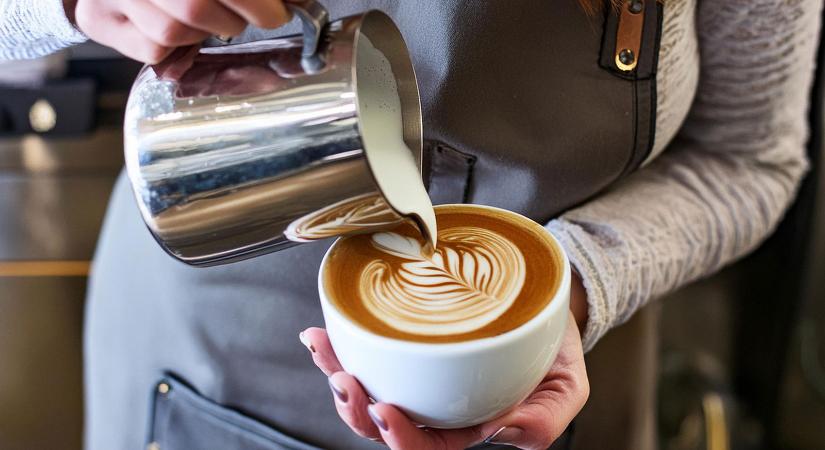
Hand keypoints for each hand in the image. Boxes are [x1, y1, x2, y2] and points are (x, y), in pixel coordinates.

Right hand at [66, 0, 290, 62]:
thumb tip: (298, 0)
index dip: (258, 4)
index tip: (277, 12)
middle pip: (195, 7)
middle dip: (233, 19)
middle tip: (246, 17)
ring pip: (174, 33)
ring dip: (203, 33)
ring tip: (207, 19)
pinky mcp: (98, 21)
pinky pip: (153, 51)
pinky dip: (175, 47)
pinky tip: (176, 28)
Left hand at [300, 310, 588, 448]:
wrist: (548, 308)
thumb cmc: (554, 352)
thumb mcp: (567, 390)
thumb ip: (543, 421)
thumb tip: (498, 427)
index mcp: (466, 426)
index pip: (425, 447)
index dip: (399, 438)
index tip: (385, 409)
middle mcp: (434, 406)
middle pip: (383, 423)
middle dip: (356, 409)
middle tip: (346, 380)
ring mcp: (416, 375)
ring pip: (367, 388)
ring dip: (338, 374)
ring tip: (324, 349)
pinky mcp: (405, 343)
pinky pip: (368, 351)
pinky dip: (342, 342)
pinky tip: (324, 331)